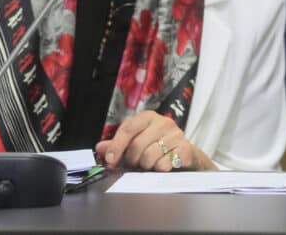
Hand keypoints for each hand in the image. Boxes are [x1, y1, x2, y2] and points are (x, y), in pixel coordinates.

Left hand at [95, 111, 214, 171]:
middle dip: (132, 160)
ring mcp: (176, 134)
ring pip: (150, 156)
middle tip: (135, 164)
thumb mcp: (137, 141)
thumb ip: (118, 145)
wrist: (185, 154)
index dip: (116, 146)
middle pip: (137, 144)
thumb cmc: (158, 146)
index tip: (110, 160)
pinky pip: (165, 163)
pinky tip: (162, 166)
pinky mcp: (185, 148)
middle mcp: (163, 122)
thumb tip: (100, 148)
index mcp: (148, 117)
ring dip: (146, 166)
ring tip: (149, 165)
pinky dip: (159, 169)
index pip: (128, 129)